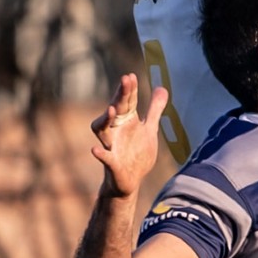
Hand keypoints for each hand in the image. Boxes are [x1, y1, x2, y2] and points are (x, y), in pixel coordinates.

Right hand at [90, 73, 167, 199]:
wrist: (129, 181)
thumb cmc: (137, 153)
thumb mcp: (149, 130)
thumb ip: (155, 110)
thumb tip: (162, 87)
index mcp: (127, 122)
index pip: (127, 102)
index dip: (129, 89)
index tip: (131, 76)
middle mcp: (116, 130)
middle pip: (116, 109)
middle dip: (121, 96)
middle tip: (126, 80)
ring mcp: (112, 146)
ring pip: (102, 131)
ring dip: (105, 120)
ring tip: (111, 110)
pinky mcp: (112, 164)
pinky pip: (104, 158)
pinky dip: (100, 154)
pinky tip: (95, 151)